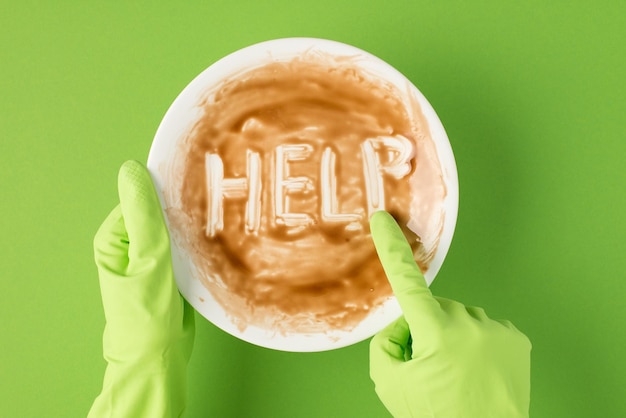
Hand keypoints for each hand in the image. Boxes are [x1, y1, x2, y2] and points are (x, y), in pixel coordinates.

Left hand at [89, 161, 194, 417]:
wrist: (159, 358)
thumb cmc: (147, 314)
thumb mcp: (148, 259)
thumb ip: (143, 215)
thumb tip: (131, 169)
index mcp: (115, 239)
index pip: (144, 200)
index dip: (170, 193)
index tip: (197, 189)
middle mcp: (131, 246)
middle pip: (163, 214)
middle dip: (185, 212)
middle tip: (212, 210)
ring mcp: (151, 260)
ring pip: (178, 231)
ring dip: (194, 230)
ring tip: (217, 226)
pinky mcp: (170, 272)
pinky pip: (186, 249)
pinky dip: (199, 247)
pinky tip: (214, 246)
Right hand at [369, 211, 530, 417]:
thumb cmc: (438, 416)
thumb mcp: (391, 383)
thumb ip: (386, 345)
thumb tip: (403, 328)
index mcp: (436, 332)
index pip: (406, 282)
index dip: (391, 248)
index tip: (384, 221)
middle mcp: (469, 324)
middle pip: (434, 308)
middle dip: (424, 326)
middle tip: (425, 360)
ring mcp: (497, 330)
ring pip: (460, 316)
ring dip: (452, 332)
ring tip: (454, 368)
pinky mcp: (517, 339)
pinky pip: (486, 327)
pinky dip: (477, 340)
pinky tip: (476, 365)